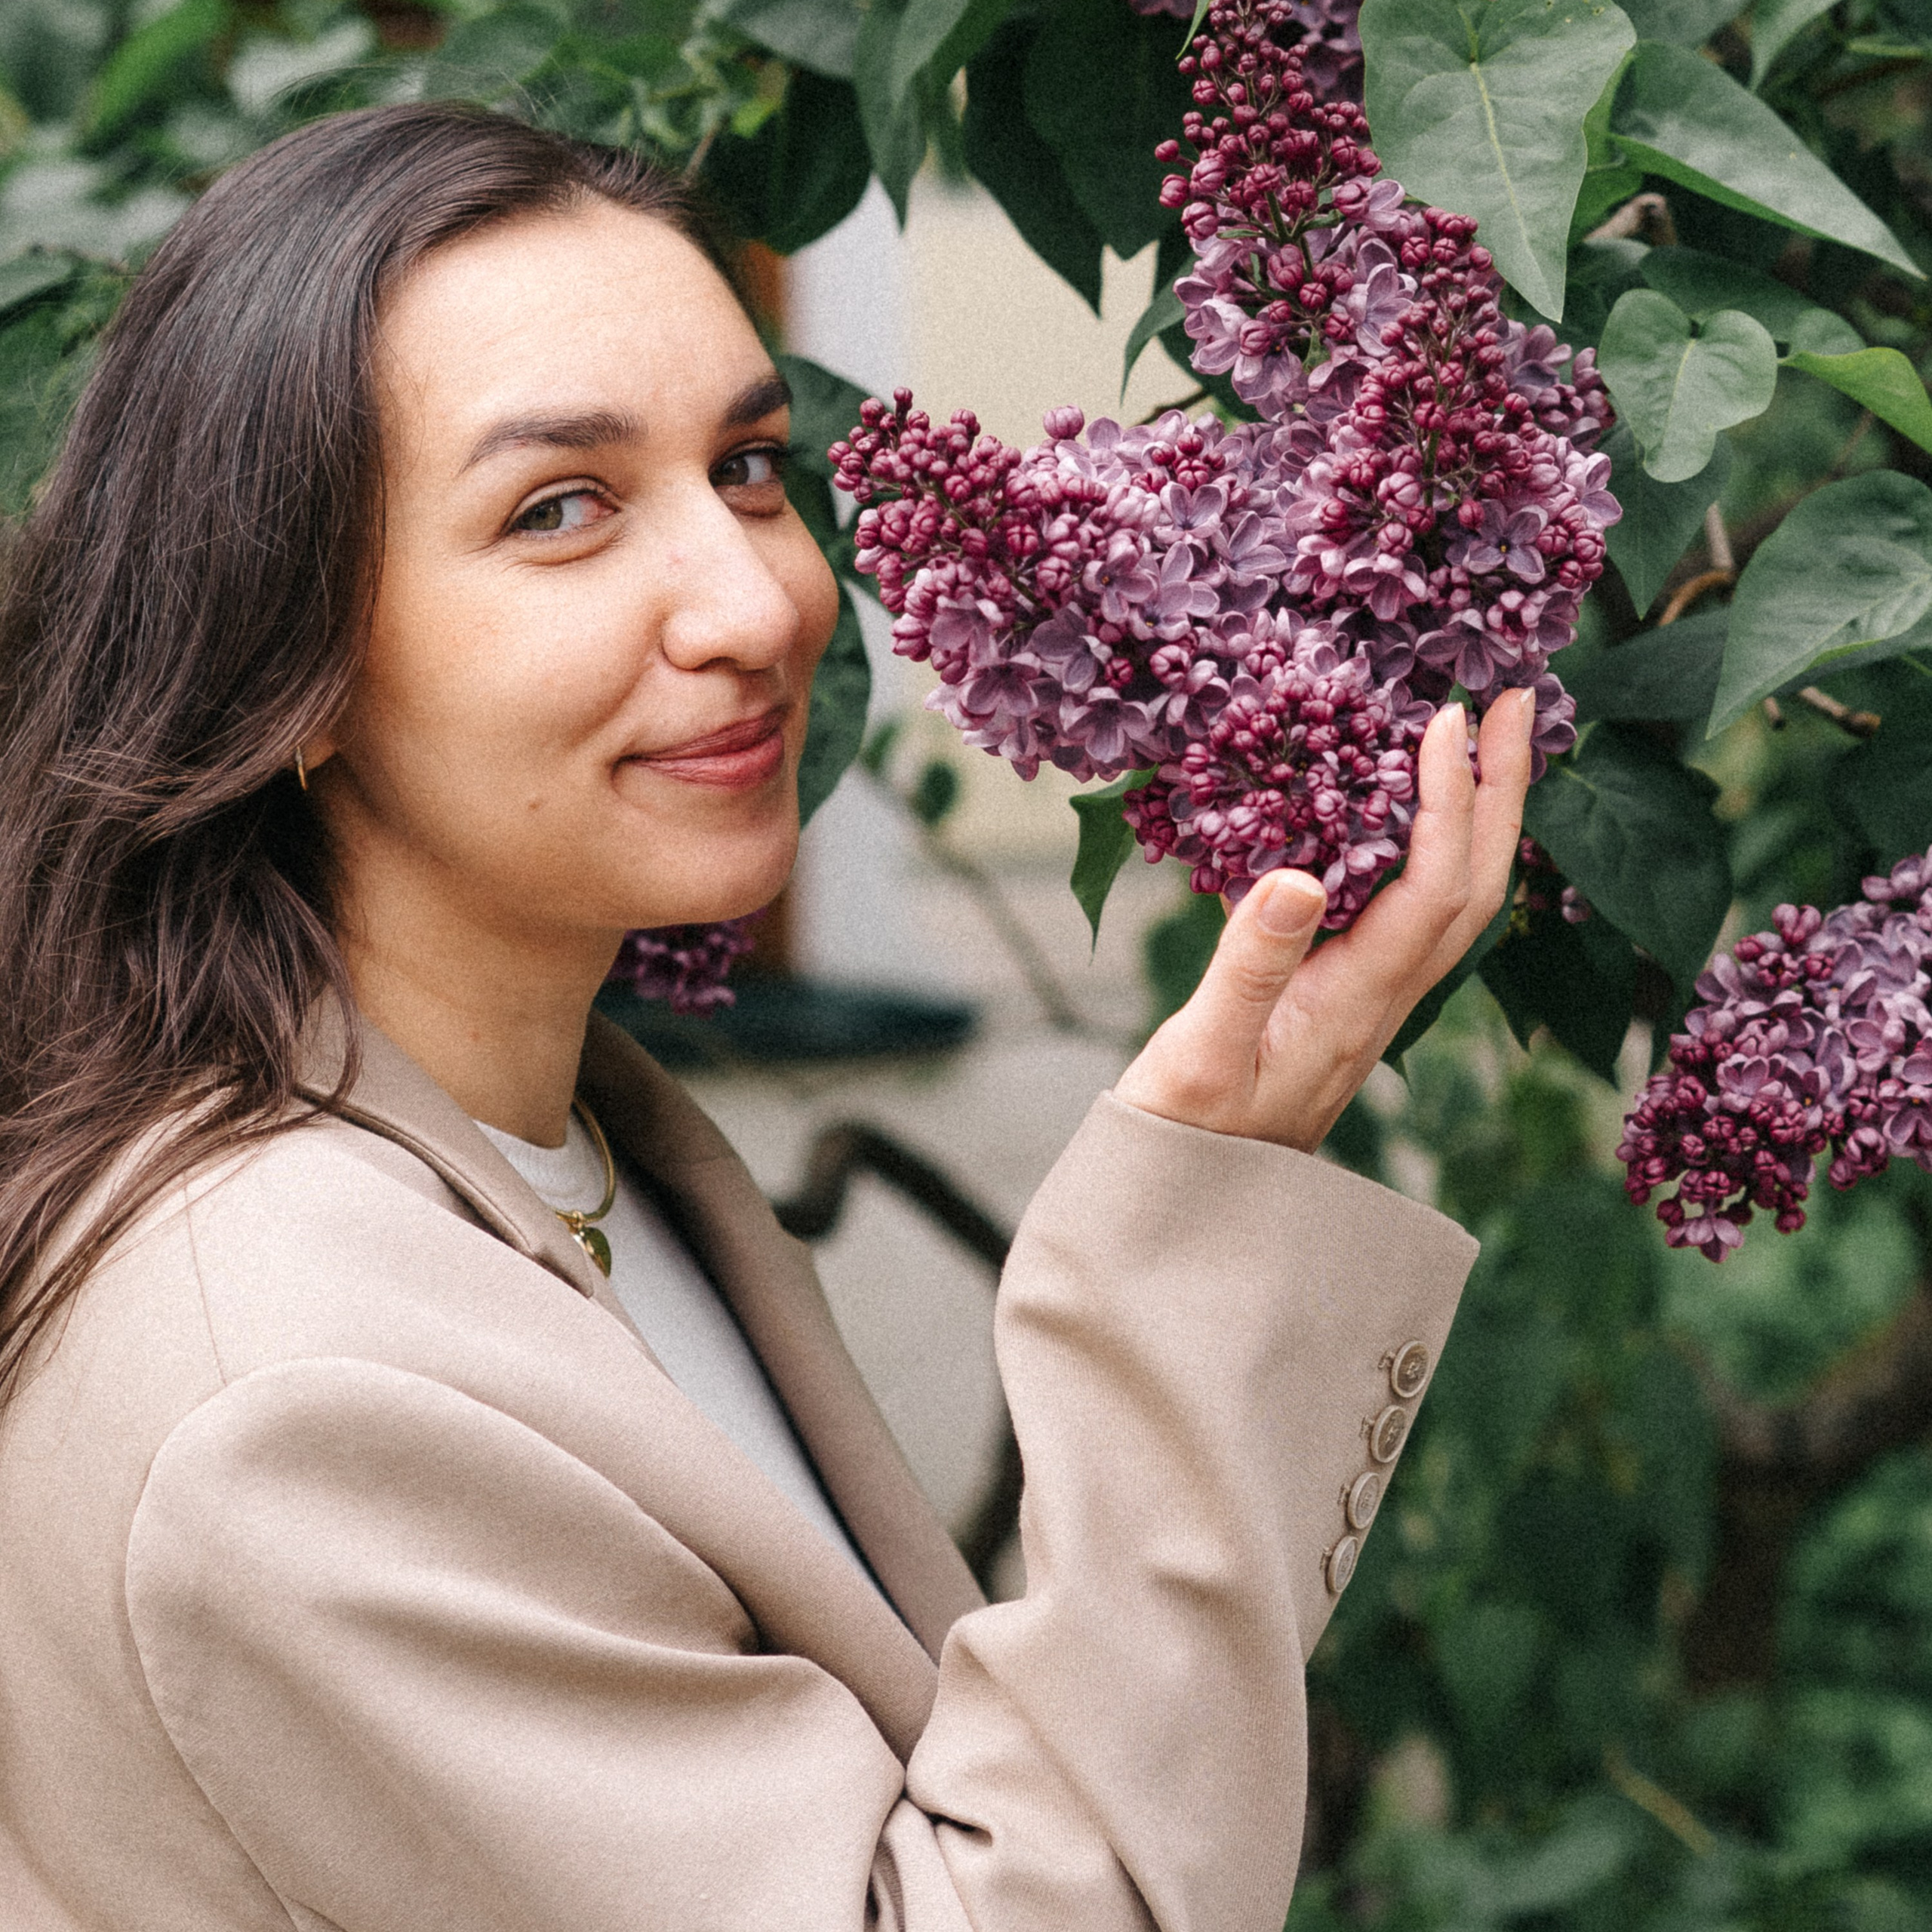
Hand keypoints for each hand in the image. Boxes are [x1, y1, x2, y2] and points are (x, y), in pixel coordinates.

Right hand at [1113, 688, 1535, 1152]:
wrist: (1194, 1208)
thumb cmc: (1186, 1138)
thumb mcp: (1201, 1055)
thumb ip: (1248, 969)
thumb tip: (1300, 876)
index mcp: (1357, 1004)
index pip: (1433, 889)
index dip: (1451, 802)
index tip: (1450, 721)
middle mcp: (1385, 997)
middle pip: (1476, 886)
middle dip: (1505, 790)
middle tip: (1520, 700)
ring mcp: (1372, 999)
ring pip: (1455, 897)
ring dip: (1481, 813)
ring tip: (1485, 737)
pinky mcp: (1346, 997)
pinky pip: (1411, 907)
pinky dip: (1429, 844)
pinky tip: (1403, 807)